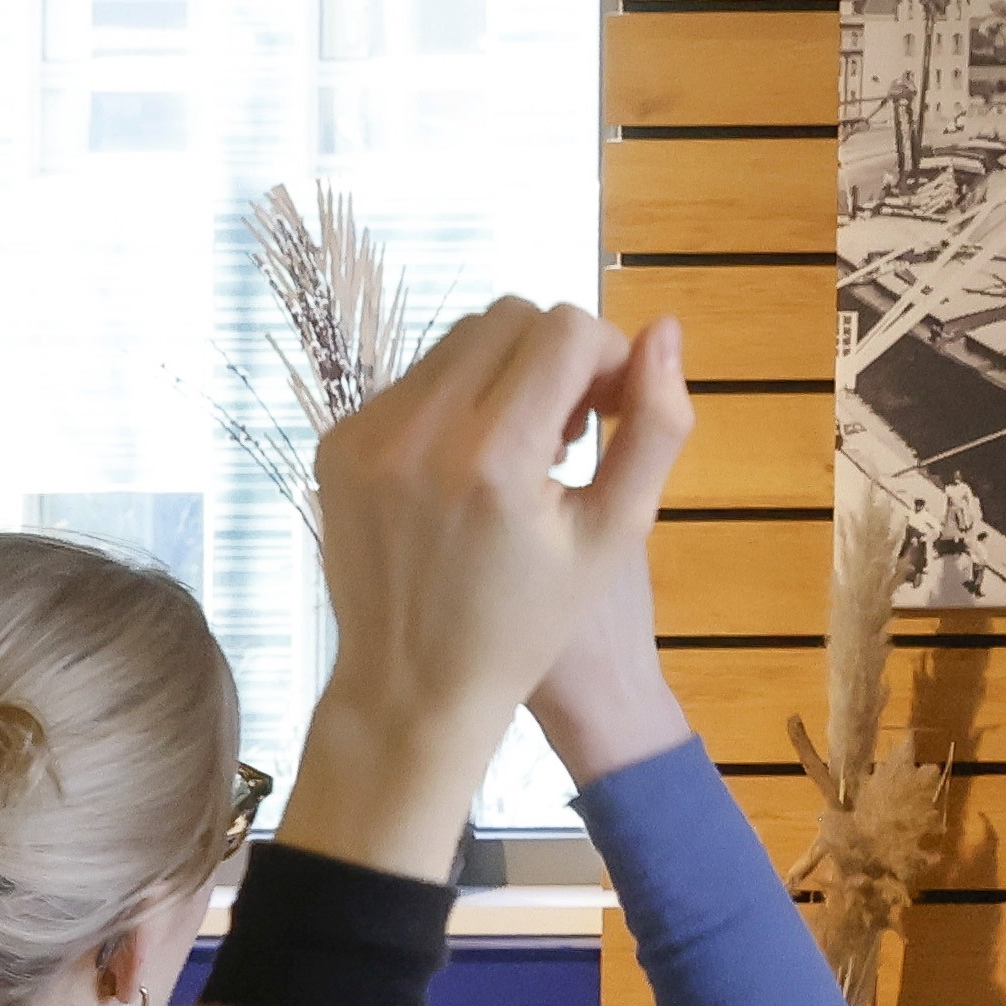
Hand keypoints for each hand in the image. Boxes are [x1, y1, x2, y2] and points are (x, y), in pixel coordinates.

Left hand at [297, 299, 683, 877]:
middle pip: (510, 317)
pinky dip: (458, 403)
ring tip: (527, 446)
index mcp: (496, 459)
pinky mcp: (338, 442)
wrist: (412, 687)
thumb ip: (653, 431)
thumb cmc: (529, 624)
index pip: (564, 330)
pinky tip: (473, 467)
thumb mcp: (614, 537)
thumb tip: (666, 332)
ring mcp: (368, 434)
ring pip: (459, 340)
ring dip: (508, 372)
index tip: (613, 410)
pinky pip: (414, 380)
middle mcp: (421, 433)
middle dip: (558, 355)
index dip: (607, 355)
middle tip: (575, 428)